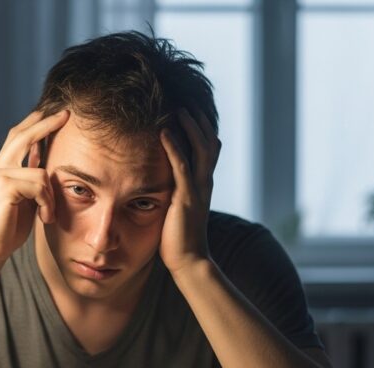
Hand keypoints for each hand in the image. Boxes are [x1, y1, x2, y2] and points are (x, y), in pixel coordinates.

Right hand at [0, 110, 69, 265]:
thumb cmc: (7, 228)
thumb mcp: (25, 199)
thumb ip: (31, 179)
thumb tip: (43, 160)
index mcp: (0, 167)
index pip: (18, 137)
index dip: (35, 124)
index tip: (55, 115)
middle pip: (23, 135)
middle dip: (46, 123)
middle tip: (66, 114)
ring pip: (41, 172)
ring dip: (51, 196)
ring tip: (48, 214)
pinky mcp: (4, 187)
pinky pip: (39, 185)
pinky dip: (47, 203)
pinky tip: (44, 217)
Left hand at [159, 107, 221, 273]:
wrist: (189, 261)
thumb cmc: (178, 238)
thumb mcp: (178, 209)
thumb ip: (176, 193)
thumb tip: (164, 184)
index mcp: (203, 185)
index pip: (209, 149)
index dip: (203, 128)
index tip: (191, 110)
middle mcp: (205, 183)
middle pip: (209, 142)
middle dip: (200, 120)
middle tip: (188, 100)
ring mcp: (198, 189)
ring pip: (201, 149)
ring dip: (190, 126)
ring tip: (179, 108)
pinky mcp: (186, 197)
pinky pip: (182, 166)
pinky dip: (174, 146)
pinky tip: (164, 131)